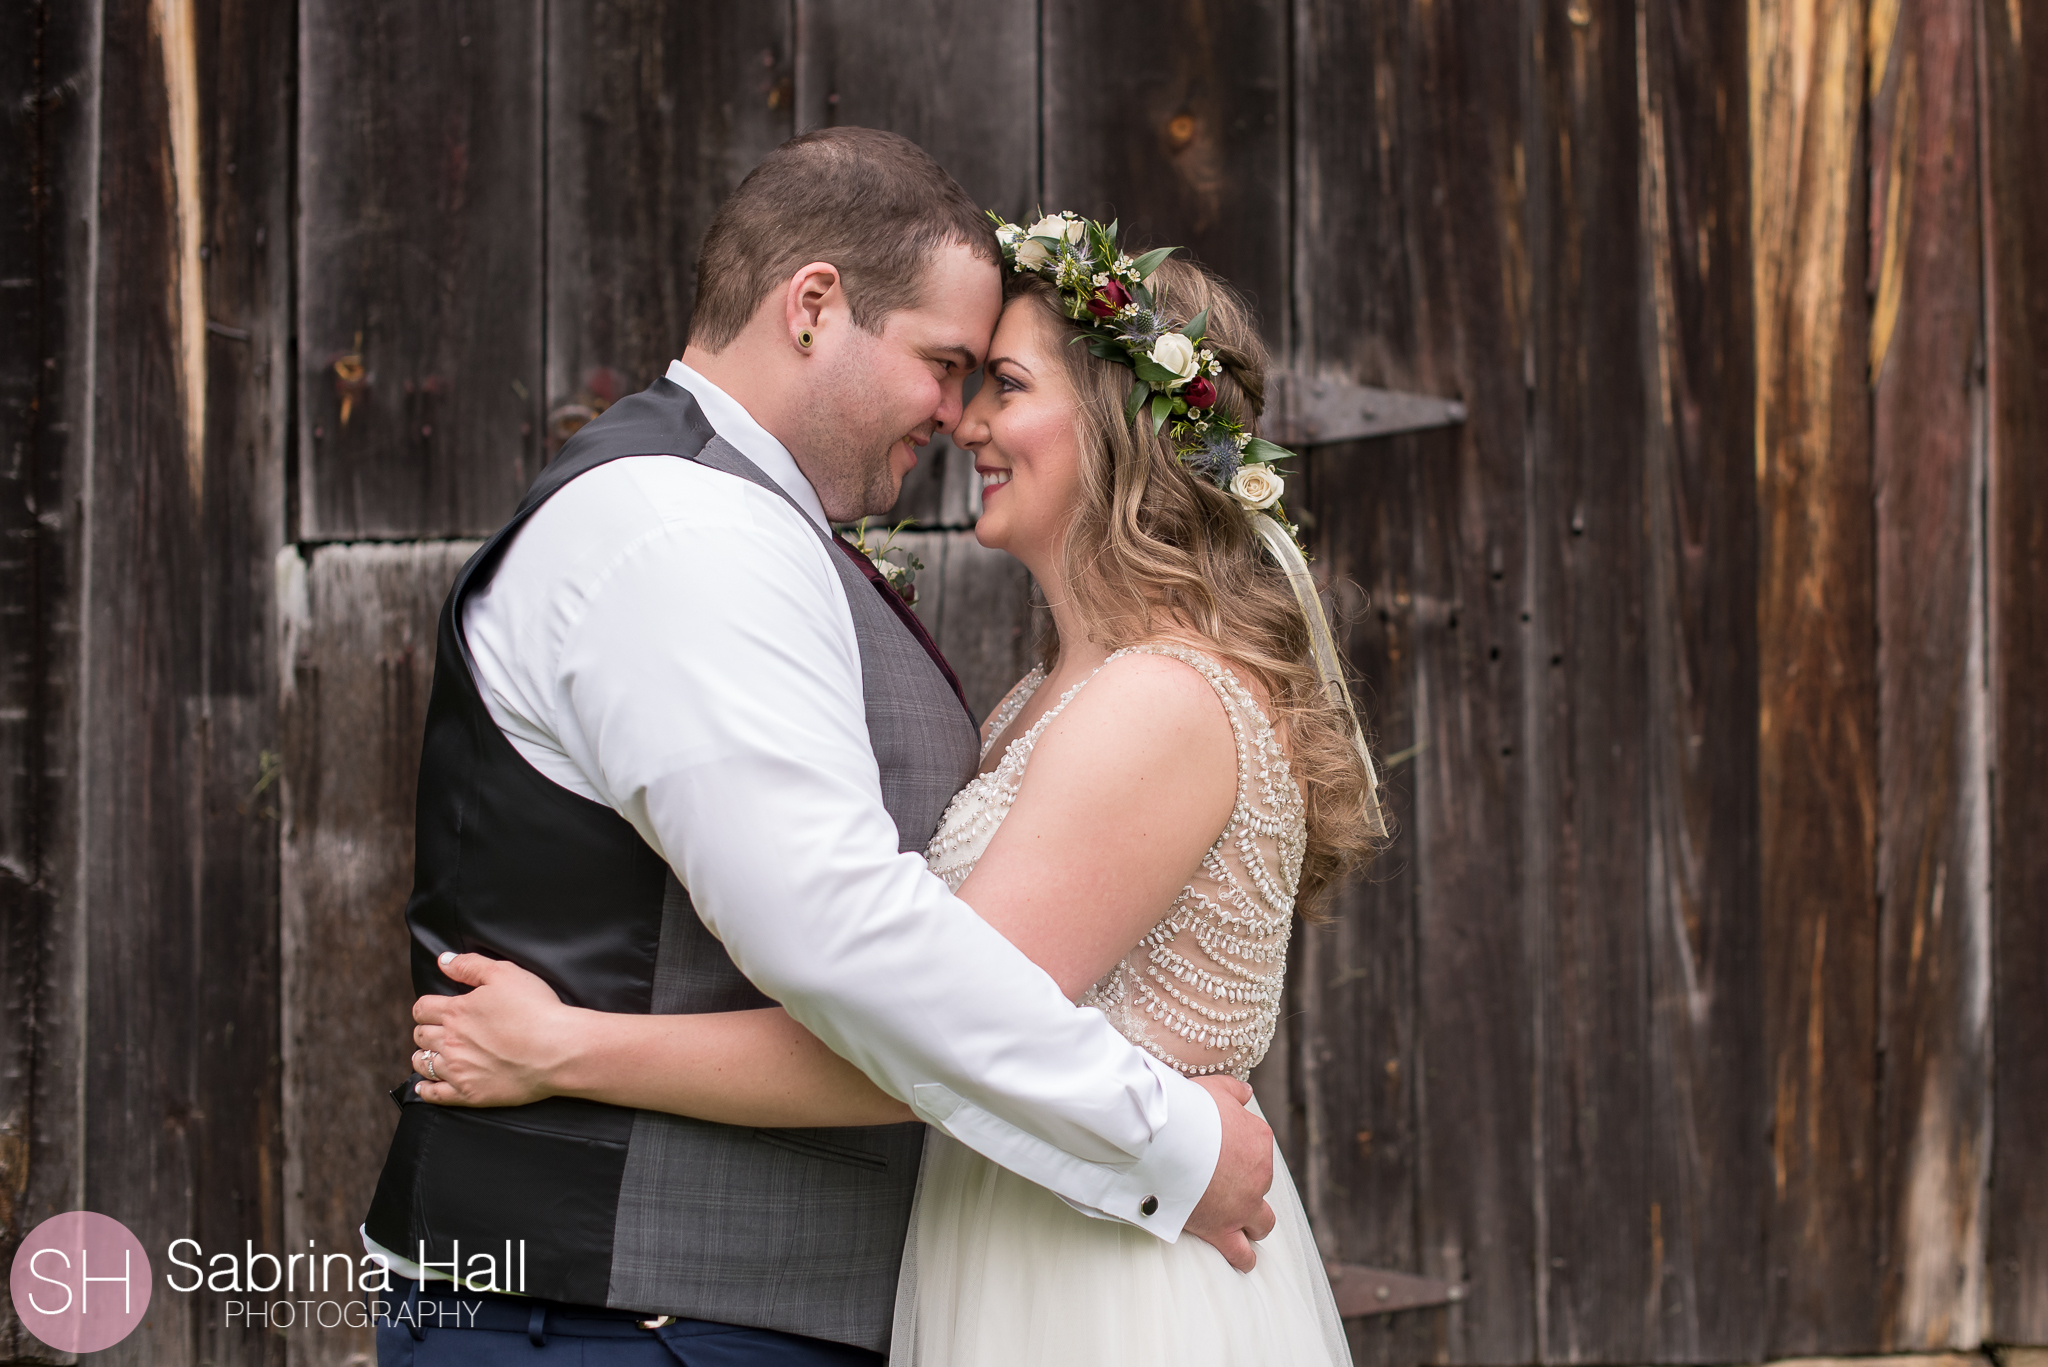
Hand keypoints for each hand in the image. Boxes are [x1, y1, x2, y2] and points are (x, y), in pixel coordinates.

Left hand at [410, 952, 577, 1106]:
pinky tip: (424, 1086)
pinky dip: (425, 1090)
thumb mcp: (505, 974)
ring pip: (422, 1064)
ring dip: (423, 1057)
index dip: (427, 1007)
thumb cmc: (535, 1009)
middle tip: (439, 1031)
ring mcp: (458, 1070)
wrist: (557, 1050)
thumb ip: (470, 965)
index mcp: (456, 1012)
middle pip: (420, 1035)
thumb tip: (443, 961)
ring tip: (432, 1055)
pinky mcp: (469, 1093)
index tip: (435, 1009)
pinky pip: (434, 1095)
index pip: (422, 1008)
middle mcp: (450, 1042)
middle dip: (426, 1030)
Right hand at [1183, 1075, 1275, 1272]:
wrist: (1164, 1138)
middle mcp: (1259, 1174)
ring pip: (1262, 1223)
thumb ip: (1235, 1091)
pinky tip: (1243, 1259)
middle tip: (1222, 1184)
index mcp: (1259, 1139)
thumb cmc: (1186, 1109)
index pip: (1258, 1146)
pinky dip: (1244, 1257)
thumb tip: (1247, 1093)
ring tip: (1241, 1226)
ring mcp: (1243, 1205)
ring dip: (1254, 1223)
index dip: (1238, 1150)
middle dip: (1246, 1186)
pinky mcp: (1223, 1230)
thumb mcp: (1215, 1088)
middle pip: (1261, 1185)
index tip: (1218, 1151)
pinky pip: (1242, 1253)